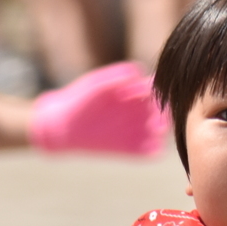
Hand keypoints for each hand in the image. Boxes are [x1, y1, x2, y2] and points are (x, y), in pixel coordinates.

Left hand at [29, 62, 169, 155]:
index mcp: (133, 92)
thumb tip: (138, 72)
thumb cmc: (78, 101)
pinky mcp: (129, 149)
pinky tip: (153, 148)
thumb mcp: (95, 85)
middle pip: (163, 112)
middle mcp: (137, 111)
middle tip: (158, 116)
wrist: (60, 127)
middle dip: (166, 114)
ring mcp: (134, 130)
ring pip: (159, 132)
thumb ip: (116, 77)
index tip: (152, 94)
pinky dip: (155, 152)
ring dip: (162, 132)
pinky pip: (149, 153)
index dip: (162, 91)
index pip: (158, 90)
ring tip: (155, 131)